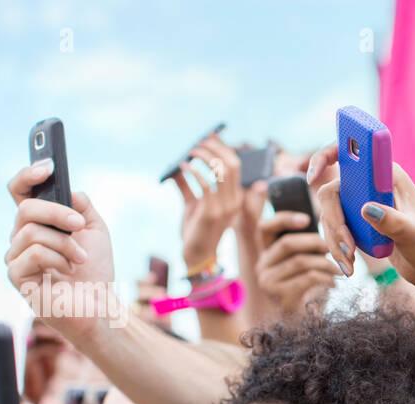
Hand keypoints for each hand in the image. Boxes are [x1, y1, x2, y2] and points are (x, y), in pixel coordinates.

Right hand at [5, 162, 115, 339]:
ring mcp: (16, 258)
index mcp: (37, 224)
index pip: (19, 192)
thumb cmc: (96, 272)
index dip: (27, 175)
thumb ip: (81, 205)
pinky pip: (33, 253)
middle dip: (57, 212)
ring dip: (65, 243)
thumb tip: (67, 190)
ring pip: (31, 231)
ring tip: (80, 259)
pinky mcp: (17, 277)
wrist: (100, 306)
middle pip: (26, 208)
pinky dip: (57, 259)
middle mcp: (21, 238)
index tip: (48, 167)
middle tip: (80, 225)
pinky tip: (68, 271)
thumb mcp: (95, 230)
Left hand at [172, 134, 241, 268]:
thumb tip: (180, 166)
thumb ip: (189, 186)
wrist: (197, 256)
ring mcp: (224, 206)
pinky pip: (204, 184)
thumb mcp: (193, 204)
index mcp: (234, 198)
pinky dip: (193, 172)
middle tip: (199, 141)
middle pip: (231, 163)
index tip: (208, 136)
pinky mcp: (211, 212)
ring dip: (204, 156)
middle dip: (215, 147)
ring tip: (190, 151)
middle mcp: (234, 201)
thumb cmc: (196, 231)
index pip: (235, 165)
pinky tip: (182, 167)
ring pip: (220, 170)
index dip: (222, 147)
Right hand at [255, 213, 340, 314]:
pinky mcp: (280, 296)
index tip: (307, 219)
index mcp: (266, 253)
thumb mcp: (303, 264)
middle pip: (287, 243)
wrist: (301, 325)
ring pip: (300, 261)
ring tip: (340, 270)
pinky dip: (326, 278)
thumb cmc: (306, 290)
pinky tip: (334, 284)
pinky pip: (308, 278)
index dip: (284, 218)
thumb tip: (325, 220)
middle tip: (334, 249)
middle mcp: (262, 266)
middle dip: (315, 242)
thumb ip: (306, 246)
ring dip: (326, 263)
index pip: (265, 227)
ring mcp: (267, 282)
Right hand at [310, 146, 414, 321]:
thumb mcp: (414, 235)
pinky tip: (348, 267)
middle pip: (333, 192)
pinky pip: (336, 230)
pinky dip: (338, 249)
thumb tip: (367, 209)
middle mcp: (372, 184)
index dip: (326, 156)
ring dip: (335, 241)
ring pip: (331, 215)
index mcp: (387, 174)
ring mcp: (363, 203)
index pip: (351, 153)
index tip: (313, 176)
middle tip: (348, 249)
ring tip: (350, 266)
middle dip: (334, 222)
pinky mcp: (358, 223)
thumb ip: (392, 222)